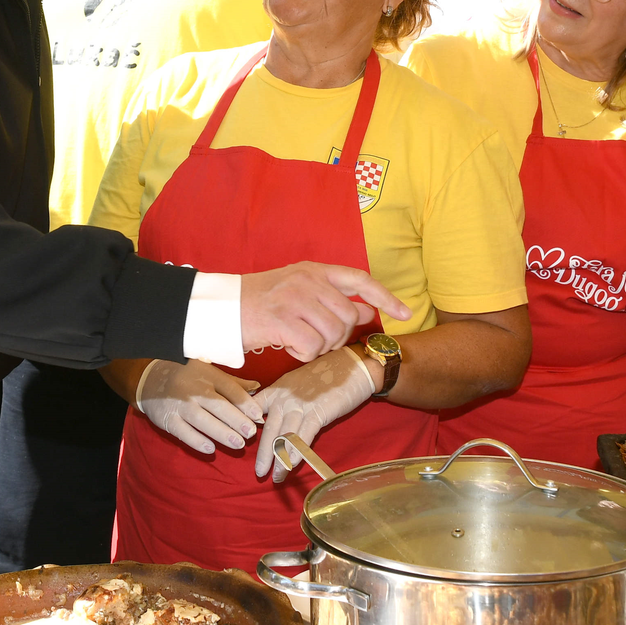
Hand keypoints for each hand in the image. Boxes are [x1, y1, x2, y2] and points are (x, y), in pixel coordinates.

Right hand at [134, 358, 262, 454]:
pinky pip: (184, 432)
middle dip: (236, 420)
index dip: (245, 403)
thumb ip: (233, 383)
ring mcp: (180, 405)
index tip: (258, 415)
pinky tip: (210, 448)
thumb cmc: (187, 376)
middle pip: (218, 406)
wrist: (150, 379)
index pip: (230, 389)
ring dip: (221, 433)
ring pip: (203, 421)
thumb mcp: (210, 372)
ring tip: (238, 444)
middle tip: (251, 433)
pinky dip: (197, 441)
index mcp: (208, 375)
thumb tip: (258, 387)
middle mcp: (194, 389)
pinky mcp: (168, 419)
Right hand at [241, 263, 411, 362]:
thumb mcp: (299, 291)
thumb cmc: (259, 303)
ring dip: (319, 346)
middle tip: (314, 339)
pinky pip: (312, 347)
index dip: (385, 297)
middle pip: (348, 317)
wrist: (221, 308)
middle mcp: (307, 281)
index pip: (360, 279)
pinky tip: (287, 346)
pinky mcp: (282, 320)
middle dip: (337, 336)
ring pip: (332, 334)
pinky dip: (303, 354)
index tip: (404, 313)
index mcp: (314, 270)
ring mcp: (295, 299)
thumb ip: (332, 298)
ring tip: (297, 340)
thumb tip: (366, 312)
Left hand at [253, 347, 373, 482]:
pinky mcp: (317, 413)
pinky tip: (292, 466)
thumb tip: (269, 419)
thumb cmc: (324, 376)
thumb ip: (281, 399)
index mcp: (276, 390)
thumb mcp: (295, 383)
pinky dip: (296, 453)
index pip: (252, 410)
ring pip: (284, 437)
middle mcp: (284, 398)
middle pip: (268, 431)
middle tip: (259, 472)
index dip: (245, 428)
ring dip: (280, 460)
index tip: (240, 443)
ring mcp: (299, 405)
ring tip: (277, 477)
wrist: (350, 367)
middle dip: (263, 455)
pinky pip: (303, 436)